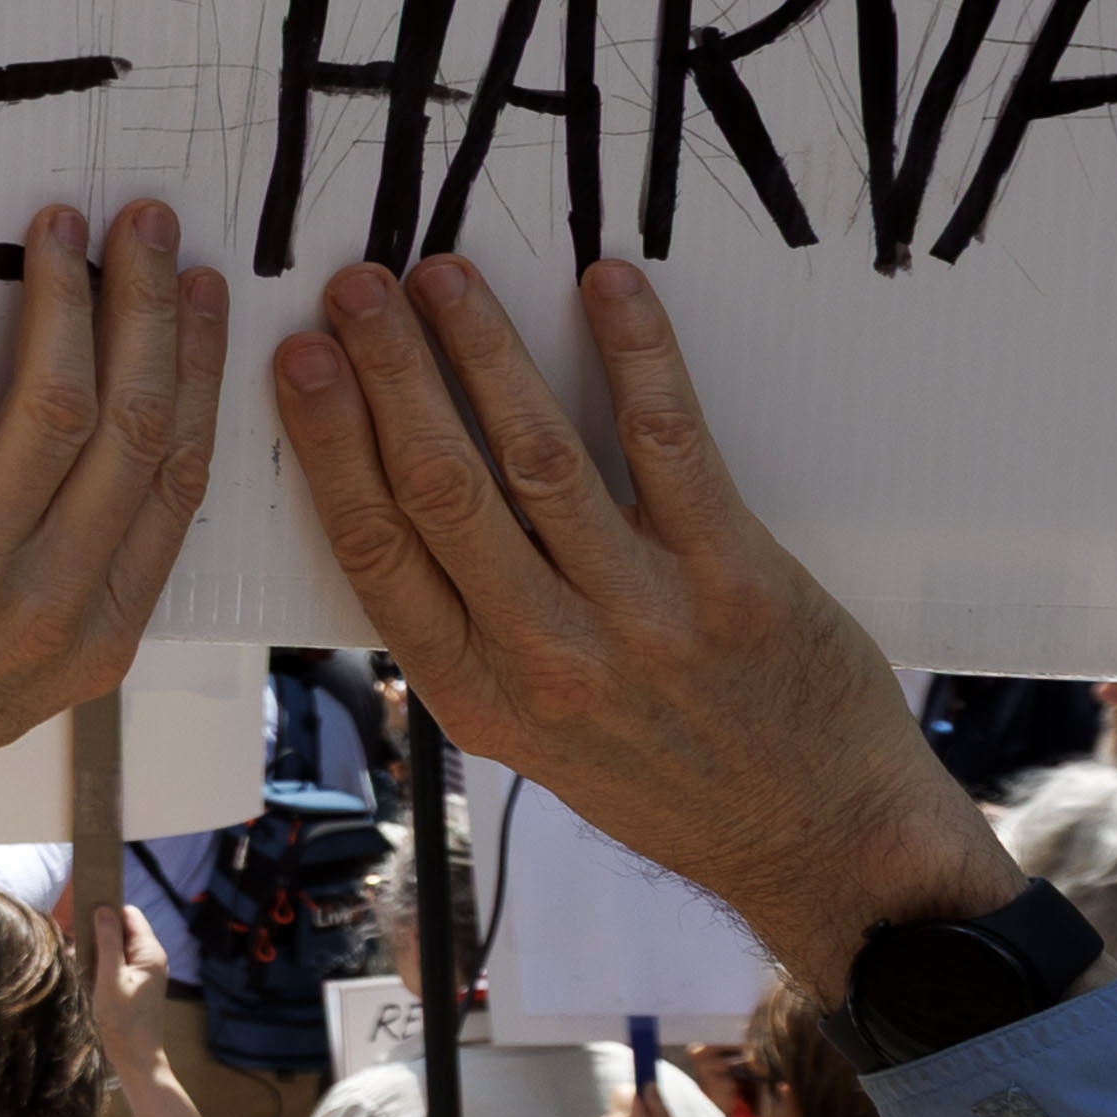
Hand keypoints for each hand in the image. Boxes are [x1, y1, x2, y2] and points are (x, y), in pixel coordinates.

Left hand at [0, 205, 224, 1002]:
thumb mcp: (19, 679)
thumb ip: (67, 591)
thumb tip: (95, 477)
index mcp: (99, 637)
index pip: (180, 479)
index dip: (198, 372)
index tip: (201, 294)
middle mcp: (51, 602)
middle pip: (134, 424)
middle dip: (147, 308)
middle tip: (144, 222)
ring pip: (52, 401)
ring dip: (63, 297)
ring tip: (58, 226)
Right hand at [86, 895, 174, 1047]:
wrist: (136, 1057)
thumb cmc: (123, 1019)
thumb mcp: (110, 977)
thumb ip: (107, 941)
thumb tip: (103, 908)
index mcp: (149, 952)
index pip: (129, 914)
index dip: (107, 912)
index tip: (83, 918)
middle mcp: (151, 958)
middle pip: (124, 928)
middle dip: (99, 931)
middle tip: (75, 940)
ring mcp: (146, 972)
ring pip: (119, 946)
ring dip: (99, 948)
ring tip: (81, 959)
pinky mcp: (137, 984)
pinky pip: (119, 962)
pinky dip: (103, 963)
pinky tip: (89, 974)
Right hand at [267, 258, 1014, 998]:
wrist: (821, 842)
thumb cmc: (668, 781)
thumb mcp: (532, 741)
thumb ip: (469, 637)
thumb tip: (394, 508)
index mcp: (477, 696)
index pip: (375, 550)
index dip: (328, 445)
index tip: (295, 360)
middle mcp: (547, 659)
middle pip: (440, 488)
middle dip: (387, 373)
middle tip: (353, 285)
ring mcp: (643, 617)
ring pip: (537, 456)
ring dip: (482, 350)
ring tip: (442, 274)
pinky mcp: (734, 579)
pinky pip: (669, 444)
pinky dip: (634, 354)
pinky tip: (606, 285)